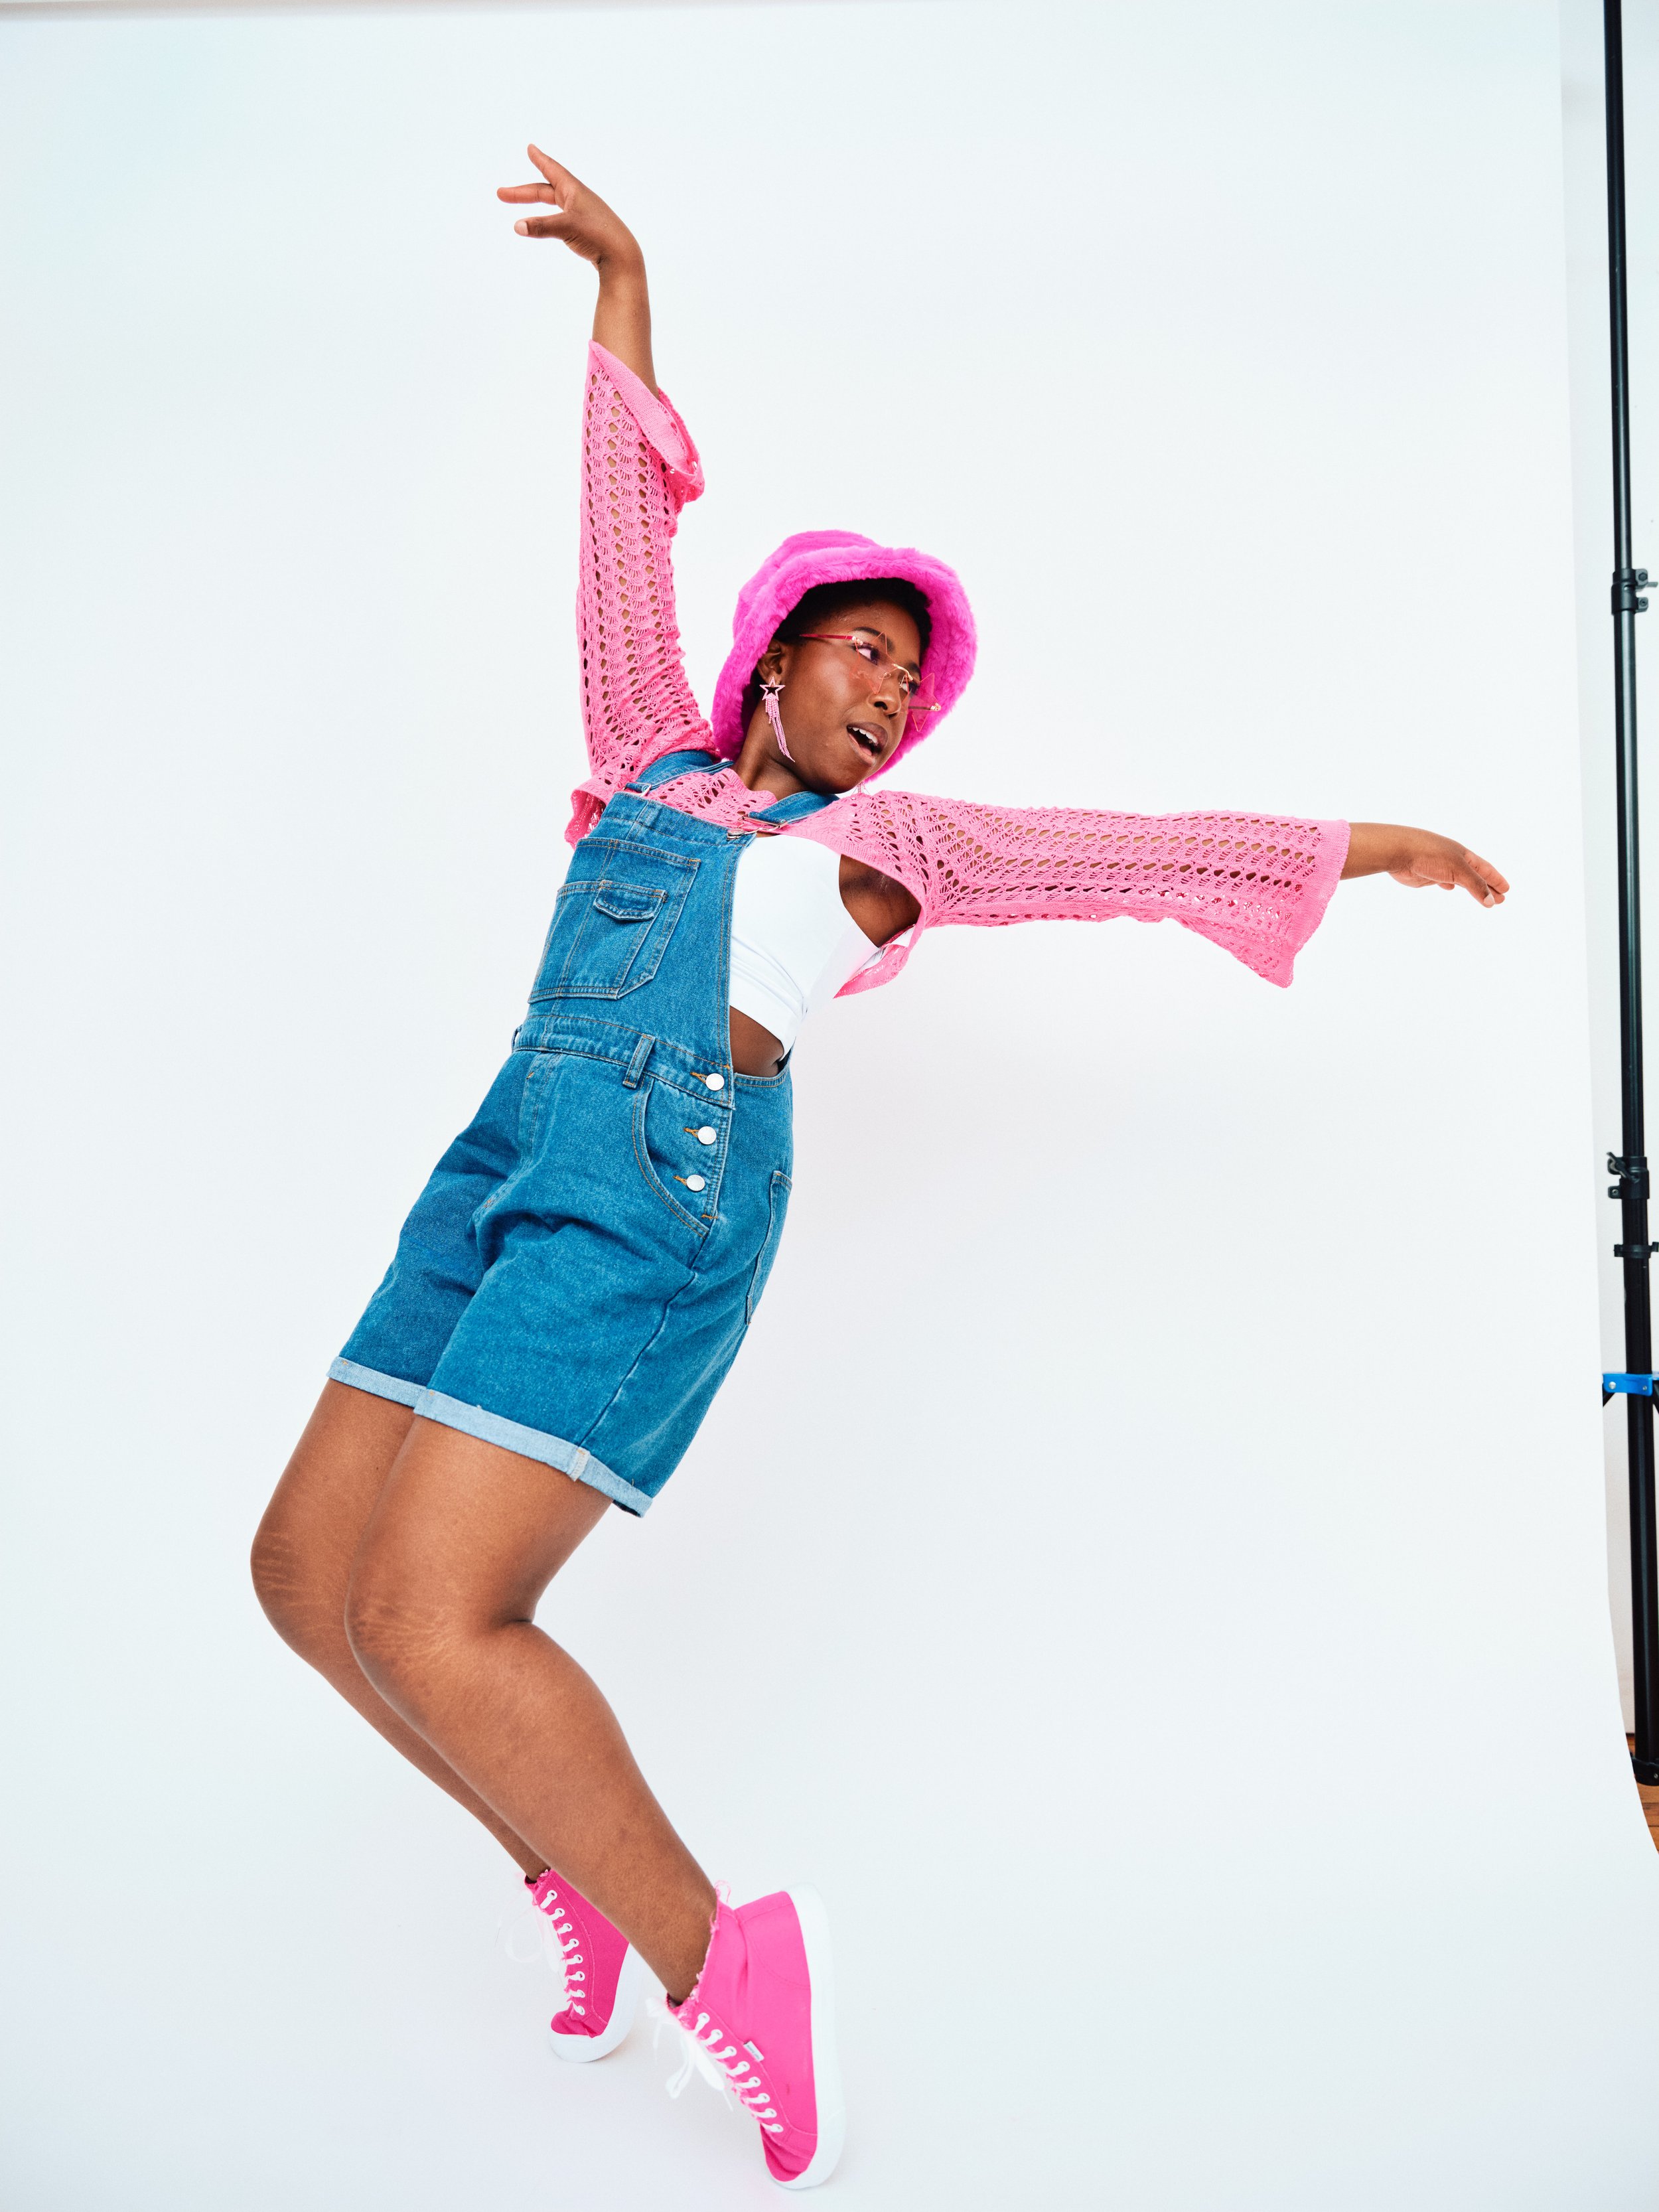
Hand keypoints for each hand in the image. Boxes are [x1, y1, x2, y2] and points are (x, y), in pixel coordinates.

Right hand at [498, 147, 640, 270]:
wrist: (622, 258)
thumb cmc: (598, 236)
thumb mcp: (566, 228)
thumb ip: (540, 226)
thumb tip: (516, 226)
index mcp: (575, 191)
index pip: (552, 170)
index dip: (540, 160)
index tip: (530, 148)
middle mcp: (578, 200)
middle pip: (545, 191)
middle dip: (522, 192)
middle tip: (500, 194)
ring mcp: (582, 216)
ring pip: (552, 205)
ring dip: (533, 205)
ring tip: (516, 203)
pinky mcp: (585, 231)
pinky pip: (560, 219)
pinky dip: (546, 218)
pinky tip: (543, 224)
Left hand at [1341, 822, 1508, 906]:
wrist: (1399, 850)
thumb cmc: (1430, 855)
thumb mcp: (1458, 870)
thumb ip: (1475, 885)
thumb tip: (1491, 902)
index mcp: (1464, 855)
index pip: (1486, 869)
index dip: (1496, 880)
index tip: (1507, 890)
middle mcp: (1453, 860)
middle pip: (1476, 876)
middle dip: (1488, 887)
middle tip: (1501, 899)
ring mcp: (1439, 867)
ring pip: (1460, 879)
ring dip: (1471, 888)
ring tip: (1481, 896)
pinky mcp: (1425, 875)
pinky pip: (1442, 880)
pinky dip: (1449, 884)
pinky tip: (1450, 888)